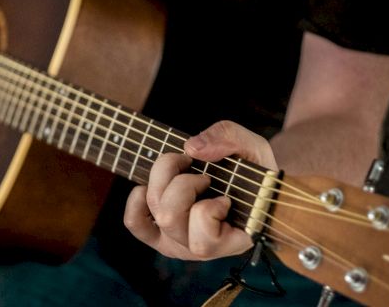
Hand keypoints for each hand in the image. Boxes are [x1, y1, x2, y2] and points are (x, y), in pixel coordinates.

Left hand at [124, 120, 277, 259]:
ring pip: (155, 212)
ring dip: (164, 181)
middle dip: (183, 183)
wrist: (246, 180)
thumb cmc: (253, 170)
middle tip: (203, 175)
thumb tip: (192, 148)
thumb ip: (229, 139)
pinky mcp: (159, 233)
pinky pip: (135, 222)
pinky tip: (151, 184)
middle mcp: (200, 249)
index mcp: (230, 242)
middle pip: (169, 218)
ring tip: (184, 171)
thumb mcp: (253, 147)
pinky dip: (137, 200)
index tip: (226, 196)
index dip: (210, 209)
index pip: (204, 241)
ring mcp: (177, 242)